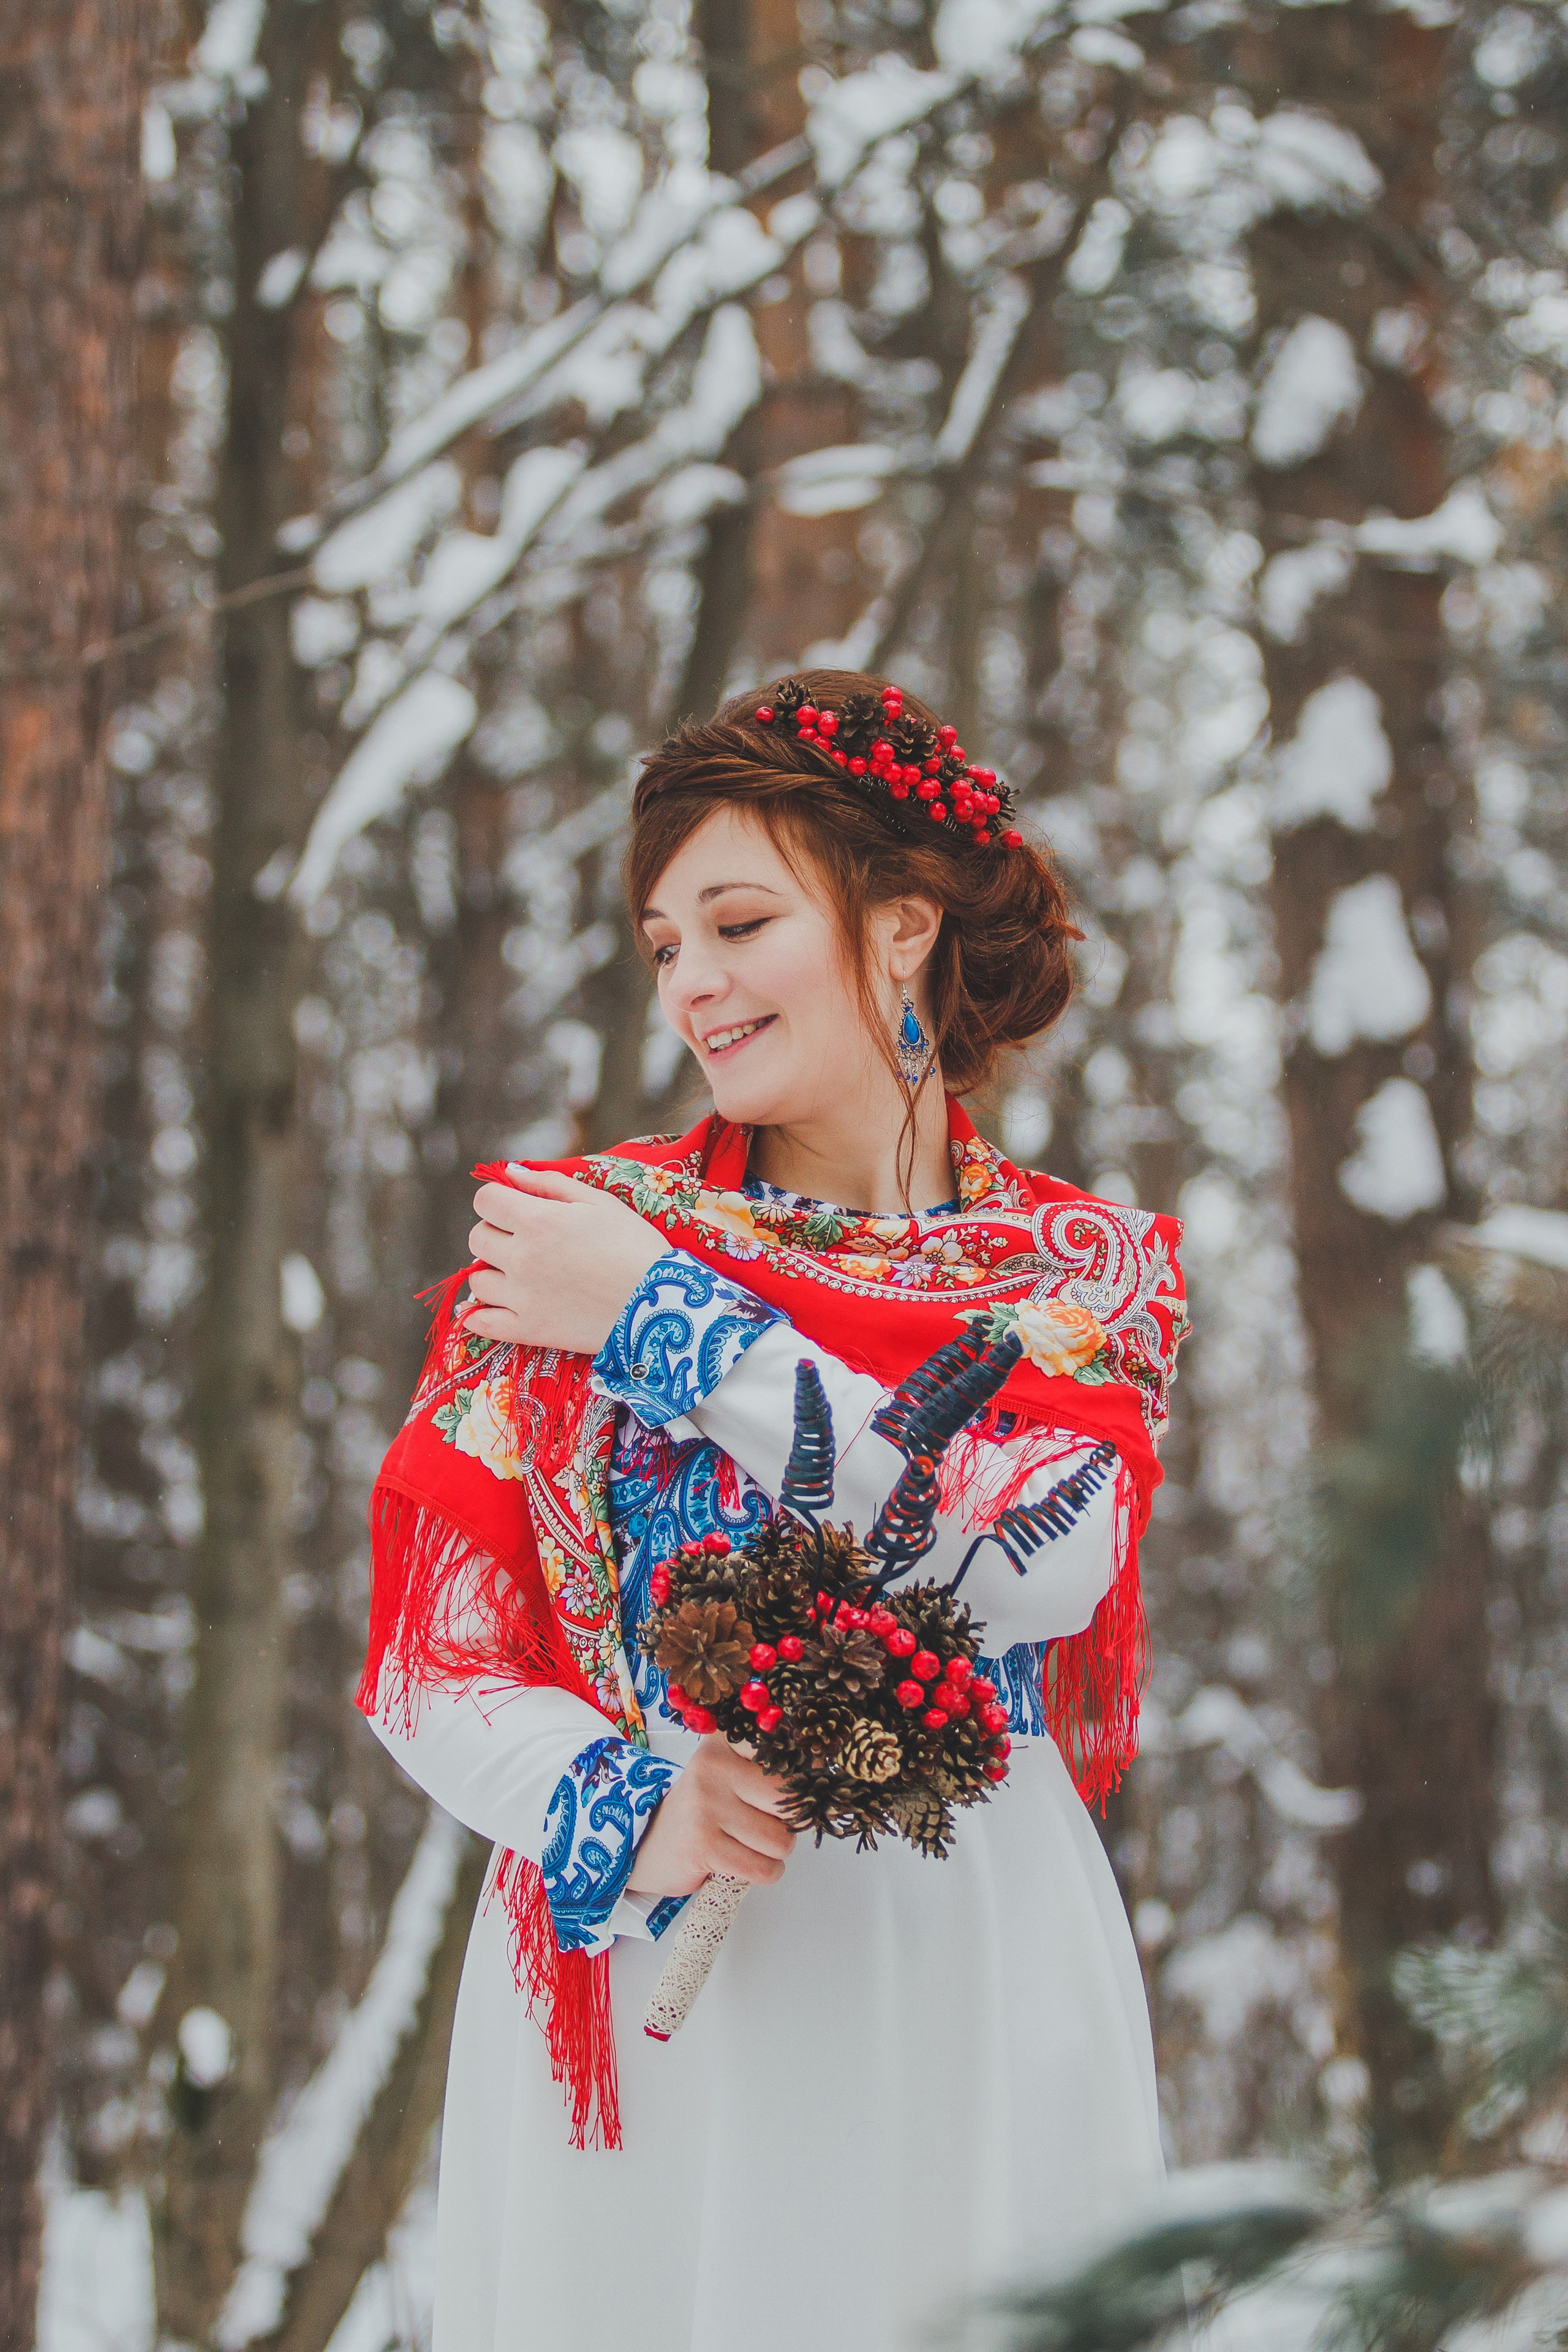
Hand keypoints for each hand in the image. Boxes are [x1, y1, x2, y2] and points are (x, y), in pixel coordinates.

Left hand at [462, 1167, 666, 1355]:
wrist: (661, 1305)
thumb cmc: (636, 1246)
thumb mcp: (600, 1202)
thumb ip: (550, 1184)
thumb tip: (510, 1171)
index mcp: (538, 1221)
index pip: (486, 1200)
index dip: (497, 1199)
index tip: (514, 1206)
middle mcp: (521, 1258)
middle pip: (477, 1238)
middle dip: (496, 1233)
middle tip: (522, 1240)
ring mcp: (521, 1297)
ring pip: (478, 1280)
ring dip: (492, 1272)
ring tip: (518, 1275)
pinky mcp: (529, 1330)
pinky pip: (481, 1324)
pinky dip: (478, 1316)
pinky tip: (489, 1308)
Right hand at [627, 1737, 795, 1897]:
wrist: (646, 1845)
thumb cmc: (702, 1812)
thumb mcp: (728, 1777)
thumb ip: (770, 1772)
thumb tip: (826, 1789)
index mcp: (723, 1742)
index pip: (782, 1748)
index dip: (804, 1771)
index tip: (806, 1783)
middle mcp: (713, 1766)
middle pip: (789, 1797)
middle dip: (789, 1821)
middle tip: (766, 1823)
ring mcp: (706, 1805)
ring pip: (781, 1839)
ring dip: (774, 1853)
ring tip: (748, 1844)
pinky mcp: (703, 1845)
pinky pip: (762, 1868)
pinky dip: (763, 1873)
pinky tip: (743, 1864)